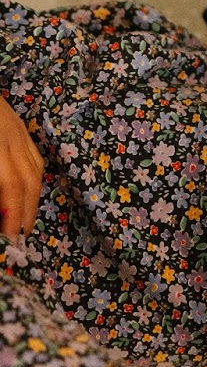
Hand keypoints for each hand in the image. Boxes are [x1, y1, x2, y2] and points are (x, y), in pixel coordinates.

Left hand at [0, 96, 43, 240]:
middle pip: (29, 179)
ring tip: (25, 224)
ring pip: (36, 168)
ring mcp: (18, 131)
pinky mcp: (20, 126)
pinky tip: (29, 192)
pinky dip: (35, 178)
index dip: (13, 214)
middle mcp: (11, 138)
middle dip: (27, 213)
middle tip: (19, 240)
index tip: (9, 240)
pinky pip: (36, 156)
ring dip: (33, 199)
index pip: (11, 185)